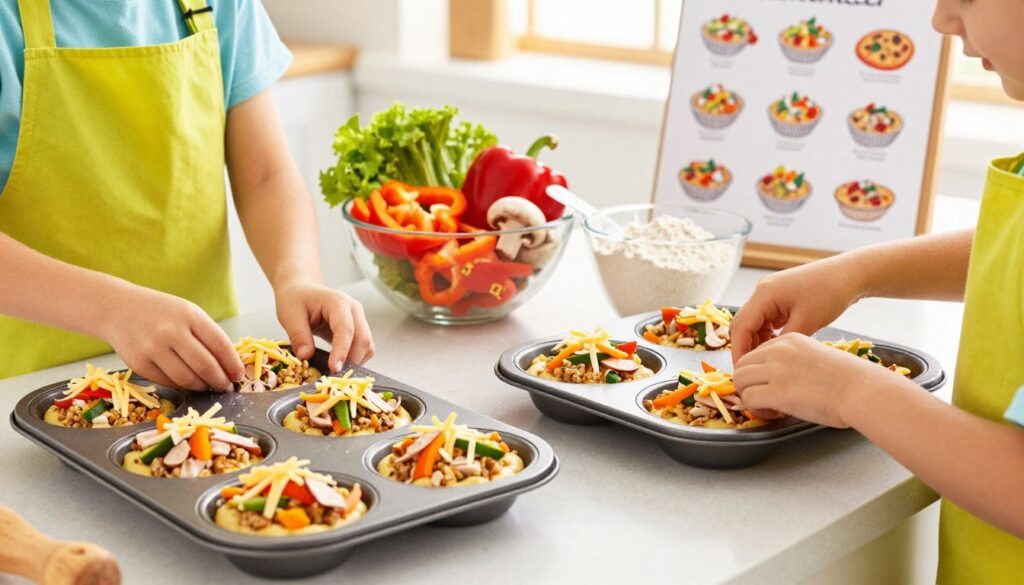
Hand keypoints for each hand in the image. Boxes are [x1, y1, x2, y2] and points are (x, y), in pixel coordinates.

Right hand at [102, 287, 242, 390]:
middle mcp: (171, 331)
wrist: (117, 309)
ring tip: (208, 386)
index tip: (239, 376)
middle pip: (205, 365)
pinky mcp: (139, 364)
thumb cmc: (161, 312)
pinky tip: (188, 382)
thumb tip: (230, 366)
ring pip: (187, 379)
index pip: (220, 345)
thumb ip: (208, 335)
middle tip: (226, 386)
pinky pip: (168, 382)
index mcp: (189, 315)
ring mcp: (152, 348)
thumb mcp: (187, 313)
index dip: (232, 364)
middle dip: (220, 381)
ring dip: (202, 386)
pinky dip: (182, 386)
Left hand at [274, 280, 373, 371]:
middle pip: (363, 339)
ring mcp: (359, 319)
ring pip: (367, 346)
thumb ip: (298, 335)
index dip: (341, 351)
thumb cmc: (295, 299)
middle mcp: (354, 310)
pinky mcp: (358, 329)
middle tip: (333, 378)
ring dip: (355, 361)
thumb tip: (305, 357)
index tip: (333, 369)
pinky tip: (338, 364)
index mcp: (338, 302)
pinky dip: (354, 359)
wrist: (301, 290)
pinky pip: (364, 348)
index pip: (346, 329)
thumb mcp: (289, 315)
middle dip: (351, 360)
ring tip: (334, 372)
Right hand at [730, 255, 869, 363]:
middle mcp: (762, 292)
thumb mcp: (807, 321)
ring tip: (767, 361)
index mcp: (764, 294)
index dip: (739, 350)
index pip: (740, 327)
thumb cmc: (831, 293)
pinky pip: (766, 319)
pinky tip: (778, 347)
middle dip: (745, 347)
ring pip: (754, 323)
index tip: (743, 372)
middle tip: (752, 370)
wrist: (850, 274)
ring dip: (757, 341)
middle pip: (743, 324)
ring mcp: (771, 293)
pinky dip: (768, 334)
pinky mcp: (780, 298)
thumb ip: (784, 341)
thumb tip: (768, 360)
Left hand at [733, 334, 893, 427]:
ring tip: (770, 408)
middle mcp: (779, 350)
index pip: (755, 353)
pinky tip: (775, 414)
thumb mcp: (817, 358)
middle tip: (766, 399)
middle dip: (749, 385)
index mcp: (789, 340)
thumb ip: (793, 363)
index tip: (773, 386)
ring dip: (750, 397)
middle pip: (741, 365)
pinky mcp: (777, 391)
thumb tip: (775, 380)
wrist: (862, 391)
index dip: (759, 374)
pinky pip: (749, 399)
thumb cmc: (849, 381)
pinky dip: (757, 410)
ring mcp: (776, 370)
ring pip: (740, 381)